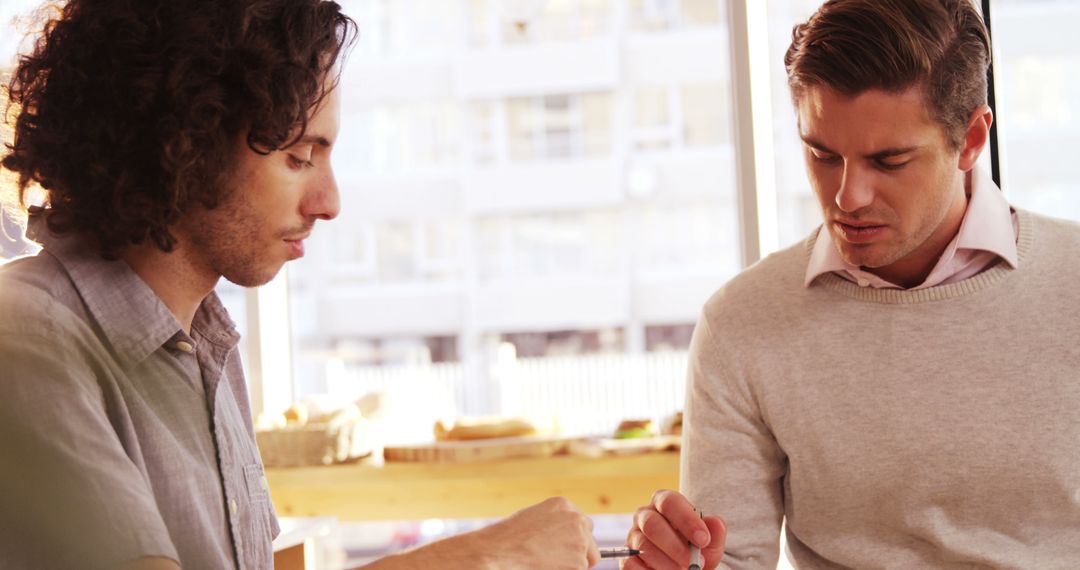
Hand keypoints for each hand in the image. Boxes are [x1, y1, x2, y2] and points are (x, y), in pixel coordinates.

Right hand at [479, 496, 599, 569]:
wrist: (499, 552)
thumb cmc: (507, 538)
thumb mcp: (532, 519)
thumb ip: (553, 524)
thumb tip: (562, 540)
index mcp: (563, 505)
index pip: (582, 524)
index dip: (573, 540)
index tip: (562, 548)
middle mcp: (576, 520)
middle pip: (590, 542)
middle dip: (579, 554)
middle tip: (558, 562)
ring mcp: (580, 541)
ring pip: (585, 561)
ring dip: (570, 566)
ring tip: (544, 564)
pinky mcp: (579, 563)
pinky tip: (546, 569)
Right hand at [622, 490, 725, 569]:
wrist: (684, 566)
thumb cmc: (695, 549)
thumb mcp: (710, 543)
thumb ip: (715, 532)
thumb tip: (716, 523)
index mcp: (664, 503)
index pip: (669, 502)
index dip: (686, 520)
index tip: (703, 540)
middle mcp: (645, 515)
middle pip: (652, 524)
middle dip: (675, 547)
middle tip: (694, 563)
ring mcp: (633, 536)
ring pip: (643, 547)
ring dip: (667, 564)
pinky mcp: (627, 557)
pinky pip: (631, 564)